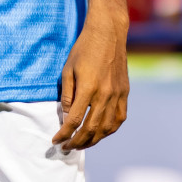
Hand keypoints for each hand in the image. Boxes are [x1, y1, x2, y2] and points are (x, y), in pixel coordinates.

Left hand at [51, 14, 128, 150]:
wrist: (108, 33)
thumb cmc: (84, 49)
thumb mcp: (68, 69)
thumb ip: (67, 95)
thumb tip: (66, 117)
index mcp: (88, 88)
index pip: (74, 120)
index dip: (64, 134)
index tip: (56, 140)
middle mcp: (105, 95)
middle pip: (90, 129)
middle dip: (76, 142)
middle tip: (66, 148)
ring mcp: (117, 95)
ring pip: (106, 128)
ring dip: (93, 140)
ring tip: (82, 144)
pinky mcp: (124, 93)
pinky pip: (119, 119)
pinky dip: (110, 130)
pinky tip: (101, 133)